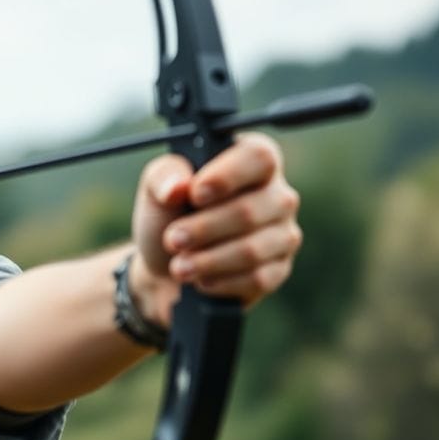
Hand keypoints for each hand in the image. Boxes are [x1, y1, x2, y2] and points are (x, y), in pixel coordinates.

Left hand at [130, 133, 301, 325]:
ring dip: (209, 261)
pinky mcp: (278, 269)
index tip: (194, 195)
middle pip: (250, 211)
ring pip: (253, 250)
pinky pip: (257, 278)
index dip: (227, 177)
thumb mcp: (156, 189)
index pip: (258, 157)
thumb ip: (163, 176)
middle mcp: (277, 193)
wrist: (165, 264)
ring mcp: (283, 232)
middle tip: (172, 240)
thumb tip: (177, 187)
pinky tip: (201, 281)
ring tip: (178, 267)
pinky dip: (221, 282)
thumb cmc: (167, 216)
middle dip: (203, 229)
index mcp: (250, 159)